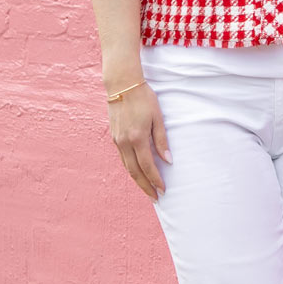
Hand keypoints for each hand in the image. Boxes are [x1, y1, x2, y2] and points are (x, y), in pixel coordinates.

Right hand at [107, 83, 169, 198]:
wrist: (122, 85)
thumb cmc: (143, 98)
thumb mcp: (157, 117)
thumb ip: (161, 140)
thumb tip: (167, 161)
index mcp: (137, 138)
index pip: (147, 166)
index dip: (155, 180)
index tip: (163, 190)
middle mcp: (124, 142)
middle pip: (135, 172)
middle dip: (145, 187)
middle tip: (155, 198)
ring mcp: (117, 140)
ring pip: (127, 167)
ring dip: (137, 180)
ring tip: (147, 189)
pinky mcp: (114, 137)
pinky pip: (123, 159)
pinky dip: (131, 169)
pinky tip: (138, 172)